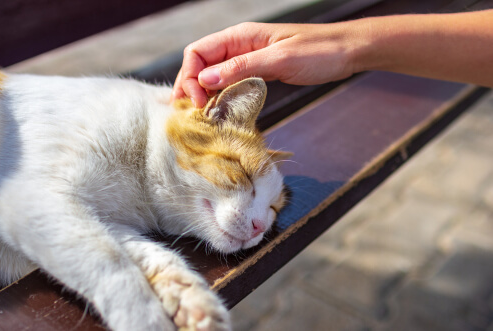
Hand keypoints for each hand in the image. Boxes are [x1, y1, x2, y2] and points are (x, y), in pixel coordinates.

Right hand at [171, 22, 362, 106]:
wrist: (347, 51)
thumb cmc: (319, 51)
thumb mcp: (279, 59)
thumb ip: (241, 68)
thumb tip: (205, 79)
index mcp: (240, 36)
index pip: (198, 52)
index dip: (190, 76)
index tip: (198, 101)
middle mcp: (239, 46)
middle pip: (201, 64)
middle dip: (191, 86)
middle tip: (193, 113)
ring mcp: (248, 59)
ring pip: (214, 75)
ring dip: (204, 93)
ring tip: (201, 115)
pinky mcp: (258, 71)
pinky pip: (231, 82)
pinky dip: (221, 96)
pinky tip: (220, 109)